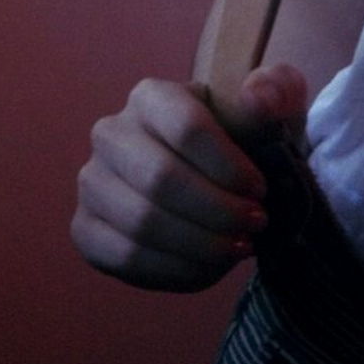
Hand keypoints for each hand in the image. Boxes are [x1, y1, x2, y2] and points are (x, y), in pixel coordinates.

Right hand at [71, 64, 308, 291]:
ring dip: (200, 246)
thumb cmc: (244, 141)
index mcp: (151, 96)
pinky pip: (123, 258)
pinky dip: (174, 271)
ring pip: (140, 224)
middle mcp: (110, 134)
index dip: (229, 166)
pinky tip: (207, 267)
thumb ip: (277, 92)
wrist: (216, 182)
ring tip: (237, 247)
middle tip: (255, 225)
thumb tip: (256, 97)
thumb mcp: (273, 110)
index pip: (186, 128)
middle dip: (217, 212)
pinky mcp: (86, 228)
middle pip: (160, 179)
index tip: (261, 190)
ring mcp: (92, 183)